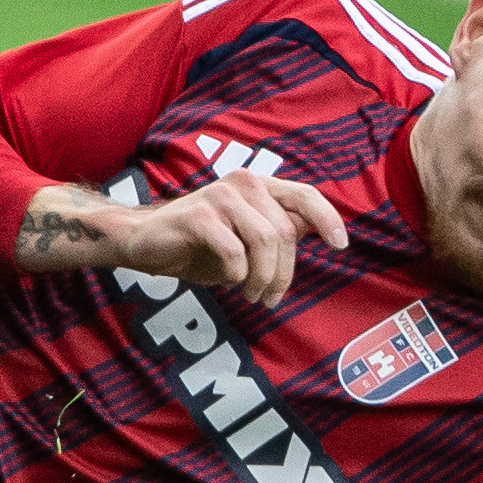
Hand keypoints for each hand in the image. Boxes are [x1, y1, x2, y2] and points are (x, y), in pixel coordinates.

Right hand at [14, 173, 348, 306]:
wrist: (142, 242)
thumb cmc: (198, 244)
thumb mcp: (245, 240)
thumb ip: (277, 230)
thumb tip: (315, 229)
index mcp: (257, 186)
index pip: (304, 195)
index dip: (328, 218)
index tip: (340, 246)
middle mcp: (242, 183)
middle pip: (285, 231)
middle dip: (283, 273)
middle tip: (269, 298)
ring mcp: (219, 196)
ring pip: (265, 242)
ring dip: (263, 278)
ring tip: (252, 295)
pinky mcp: (198, 215)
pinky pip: (234, 252)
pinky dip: (236, 275)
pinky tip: (228, 281)